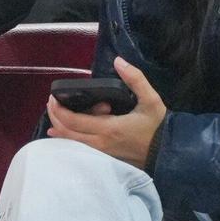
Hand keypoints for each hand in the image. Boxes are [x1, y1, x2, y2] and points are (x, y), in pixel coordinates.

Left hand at [44, 57, 166, 167]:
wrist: (168, 153)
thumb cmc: (158, 127)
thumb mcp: (150, 100)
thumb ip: (135, 79)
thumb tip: (119, 61)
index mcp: (109, 128)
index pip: (74, 121)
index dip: (59, 110)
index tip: (52, 97)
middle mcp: (101, 144)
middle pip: (68, 133)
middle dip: (55, 117)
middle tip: (51, 102)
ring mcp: (102, 154)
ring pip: (72, 144)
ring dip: (60, 129)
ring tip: (55, 115)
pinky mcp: (104, 159)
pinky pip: (80, 150)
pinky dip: (69, 140)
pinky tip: (63, 134)